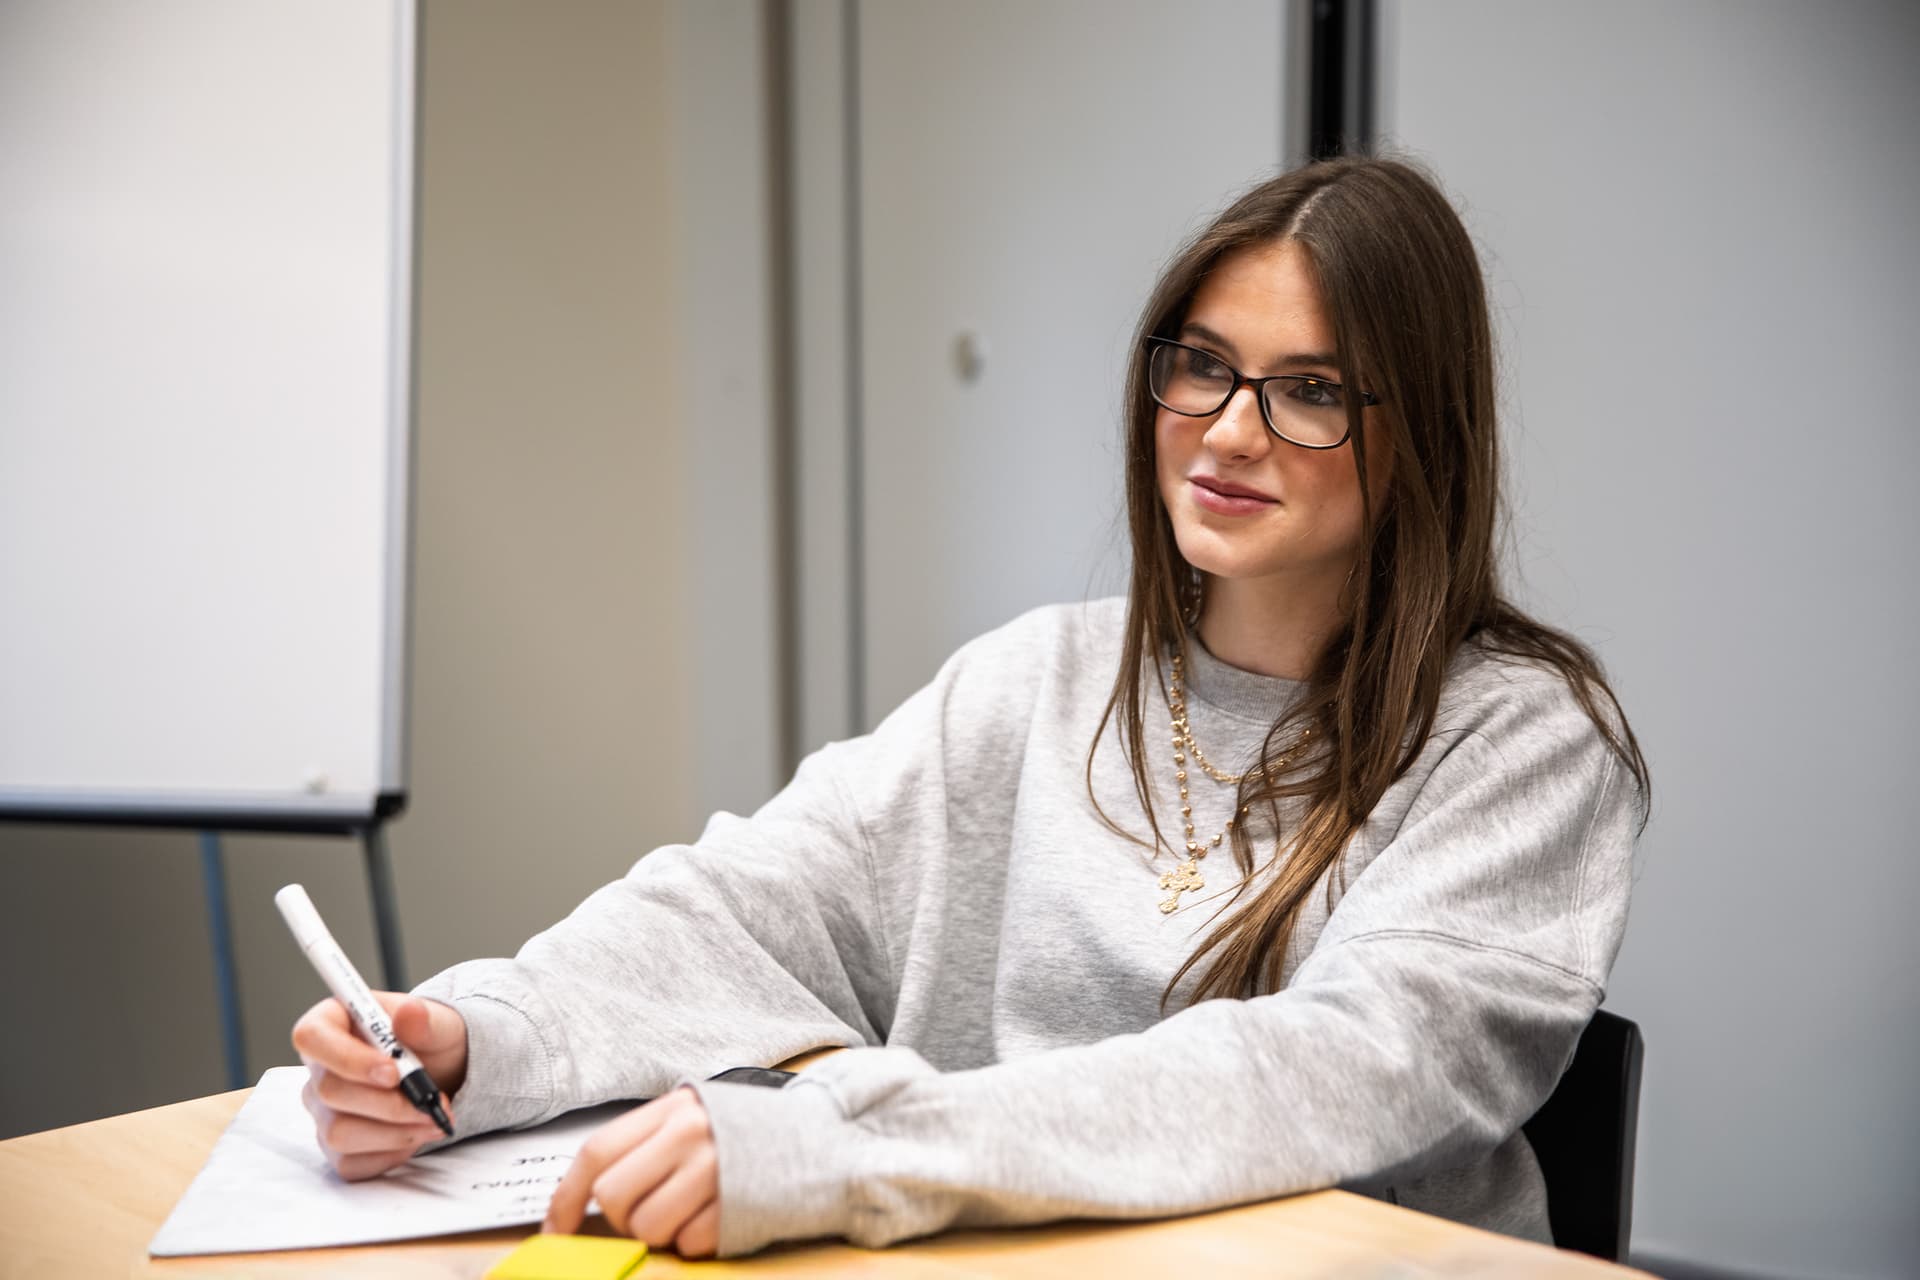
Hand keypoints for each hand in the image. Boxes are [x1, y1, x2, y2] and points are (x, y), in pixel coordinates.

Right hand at [290, 991, 468, 1180]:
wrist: (444, 1071)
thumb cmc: (429, 1039)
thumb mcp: (437, 1021)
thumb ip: (425, 1019)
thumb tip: (411, 1013)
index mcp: (331, 1024)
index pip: (311, 1037)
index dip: (348, 1058)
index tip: (393, 1072)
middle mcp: (318, 1070)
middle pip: (330, 1092)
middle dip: (388, 1103)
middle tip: (429, 1103)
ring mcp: (323, 1111)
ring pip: (339, 1134)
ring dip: (394, 1133)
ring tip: (431, 1120)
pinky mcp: (336, 1146)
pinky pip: (350, 1162)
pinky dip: (390, 1154)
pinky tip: (415, 1136)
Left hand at [544, 1087, 719, 1256]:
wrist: (808, 1138)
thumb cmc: (732, 1135)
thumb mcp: (686, 1121)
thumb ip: (639, 1147)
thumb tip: (581, 1199)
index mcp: (671, 1109)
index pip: (597, 1152)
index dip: (566, 1197)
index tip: (555, 1229)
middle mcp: (689, 1133)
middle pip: (612, 1195)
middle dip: (621, 1216)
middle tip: (650, 1206)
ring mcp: (714, 1170)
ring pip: (646, 1227)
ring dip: (659, 1232)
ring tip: (685, 1210)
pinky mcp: (736, 1206)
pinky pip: (688, 1244)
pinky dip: (693, 1240)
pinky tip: (711, 1216)